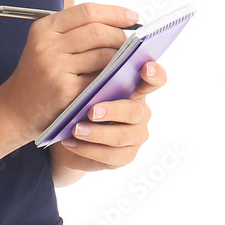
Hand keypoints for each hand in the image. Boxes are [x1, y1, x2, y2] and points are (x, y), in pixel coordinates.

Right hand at [0, 2, 139, 143]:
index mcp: (44, 28)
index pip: (87, 11)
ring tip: (126, 62)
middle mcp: (48, 45)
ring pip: (104, 55)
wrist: (14, 108)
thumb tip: (116, 24)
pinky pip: (101, 79)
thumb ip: (73, 32)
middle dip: (121, 37)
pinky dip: (114, 78)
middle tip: (131, 45)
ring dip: (121, 59)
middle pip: (98, 32)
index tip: (132, 17)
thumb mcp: (45, 45)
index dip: (114, 13)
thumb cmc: (36, 75)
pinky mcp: (66, 91)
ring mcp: (56, 68)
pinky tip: (117, 80)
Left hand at [51, 60, 167, 171]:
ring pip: (120, 136)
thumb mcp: (88, 89)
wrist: (70, 135)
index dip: (154, 74)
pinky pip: (108, 155)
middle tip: (92, 111)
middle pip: (133, 112)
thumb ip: (97, 82)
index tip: (145, 68)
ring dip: (96, 133)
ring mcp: (135, 137)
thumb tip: (91, 72)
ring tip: (75, 129)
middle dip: (112, 111)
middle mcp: (141, 113)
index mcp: (135, 91)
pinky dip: (87, 149)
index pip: (153, 80)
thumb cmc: (82, 103)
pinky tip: (70, 142)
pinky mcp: (125, 157)